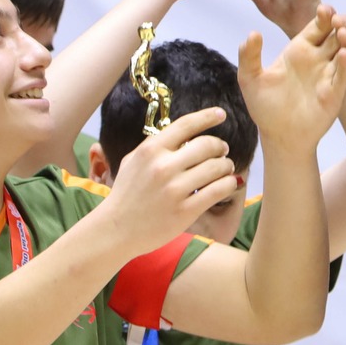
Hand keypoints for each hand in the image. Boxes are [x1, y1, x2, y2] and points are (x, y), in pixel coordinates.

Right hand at [95, 107, 238, 257]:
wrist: (116, 229)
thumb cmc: (126, 194)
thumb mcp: (132, 161)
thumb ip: (154, 146)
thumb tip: (179, 133)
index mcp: (151, 150)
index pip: (186, 124)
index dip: (208, 117)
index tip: (221, 114)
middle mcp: (163, 166)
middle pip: (207, 145)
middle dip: (220, 146)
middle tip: (223, 151)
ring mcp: (175, 189)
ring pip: (216, 167)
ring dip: (226, 165)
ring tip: (225, 168)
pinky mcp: (185, 211)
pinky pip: (218, 190)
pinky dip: (228, 184)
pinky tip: (229, 183)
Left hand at [237, 5, 345, 160]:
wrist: (278, 137)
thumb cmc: (264, 107)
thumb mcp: (250, 78)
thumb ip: (248, 56)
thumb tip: (252, 33)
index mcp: (300, 49)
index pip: (318, 25)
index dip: (325, 15)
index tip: (323, 9)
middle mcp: (318, 59)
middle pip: (338, 33)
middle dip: (342, 23)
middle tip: (337, 20)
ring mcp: (329, 75)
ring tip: (343, 33)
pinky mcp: (335, 93)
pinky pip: (344, 75)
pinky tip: (342, 54)